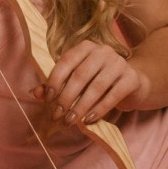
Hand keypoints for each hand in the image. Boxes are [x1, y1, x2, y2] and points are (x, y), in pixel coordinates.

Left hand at [31, 40, 148, 125]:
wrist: (132, 83)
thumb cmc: (98, 81)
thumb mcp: (77, 80)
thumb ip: (56, 84)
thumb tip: (35, 93)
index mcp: (86, 47)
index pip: (67, 61)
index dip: (55, 80)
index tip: (47, 99)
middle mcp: (103, 51)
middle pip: (80, 75)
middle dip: (66, 97)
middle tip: (56, 115)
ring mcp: (119, 63)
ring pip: (96, 87)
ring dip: (80, 107)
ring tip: (70, 121)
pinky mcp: (131, 78)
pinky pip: (112, 96)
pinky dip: (98, 110)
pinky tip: (88, 120)